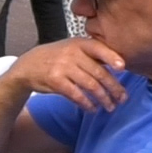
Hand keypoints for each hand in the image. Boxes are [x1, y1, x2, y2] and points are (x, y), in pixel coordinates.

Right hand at [6, 39, 128, 112]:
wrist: (28, 66)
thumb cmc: (56, 58)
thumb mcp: (72, 49)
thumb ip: (92, 55)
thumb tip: (119, 66)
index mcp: (79, 43)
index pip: (98, 48)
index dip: (112, 57)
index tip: (123, 67)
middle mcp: (72, 54)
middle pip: (98, 72)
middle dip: (113, 87)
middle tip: (122, 98)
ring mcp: (63, 67)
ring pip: (90, 85)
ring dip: (103, 98)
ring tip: (110, 107)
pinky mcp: (56, 81)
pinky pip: (76, 95)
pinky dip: (87, 104)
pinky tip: (93, 109)